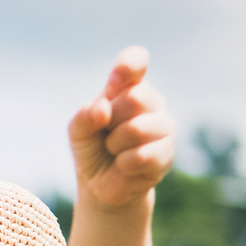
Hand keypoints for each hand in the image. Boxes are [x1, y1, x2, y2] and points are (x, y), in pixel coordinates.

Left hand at [69, 47, 174, 208]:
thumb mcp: (78, 130)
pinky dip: (123, 162)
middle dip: (111, 119)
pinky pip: (141, 155)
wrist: (100, 184)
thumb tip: (104, 107)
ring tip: (115, 149)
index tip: (115, 80)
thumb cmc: (92, 147)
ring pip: (137, 128)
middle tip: (107, 131)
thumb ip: (85, 115)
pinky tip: (125, 164)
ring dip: (115, 143)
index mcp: (128, 87)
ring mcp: (164, 127)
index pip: (136, 61)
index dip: (129, 65)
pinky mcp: (167, 154)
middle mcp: (152, 102)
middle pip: (135, 96)